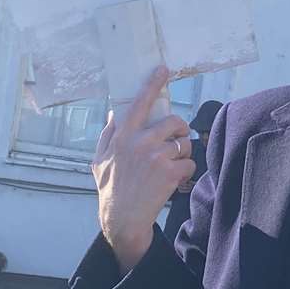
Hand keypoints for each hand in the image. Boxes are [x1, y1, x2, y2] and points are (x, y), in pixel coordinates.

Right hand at [91, 66, 194, 274]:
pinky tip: (175, 179)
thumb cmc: (110, 188)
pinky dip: (187, 171)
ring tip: (172, 165)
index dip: (153, 84)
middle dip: (180, 129)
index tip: (163, 69)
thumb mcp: (100, 159)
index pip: (139, 103)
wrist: (122, 219)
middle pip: (173, 121)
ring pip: (184, 143)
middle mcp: (140, 142)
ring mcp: (157, 157)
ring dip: (183, 153)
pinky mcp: (171, 173)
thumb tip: (115, 112)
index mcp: (123, 136)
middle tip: (177, 139)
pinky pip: (190, 162)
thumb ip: (108, 134)